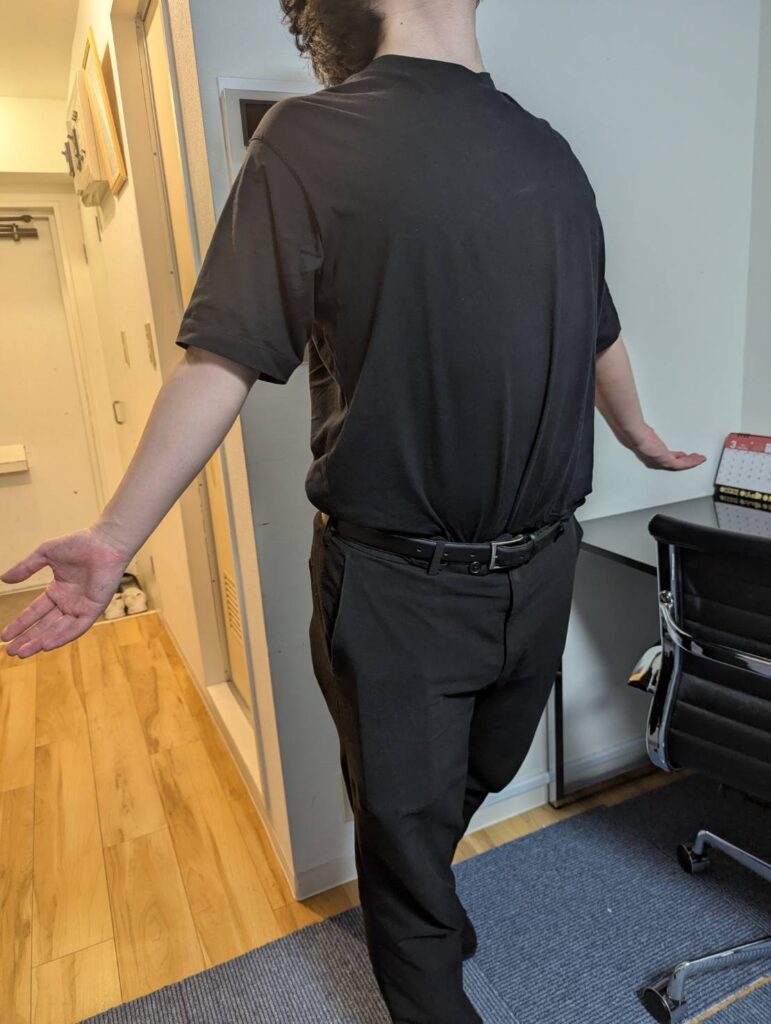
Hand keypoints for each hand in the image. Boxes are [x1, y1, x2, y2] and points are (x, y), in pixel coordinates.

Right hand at [0, 526, 130, 657]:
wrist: (104, 542)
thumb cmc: (79, 544)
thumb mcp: (45, 555)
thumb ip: (25, 568)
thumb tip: (3, 579)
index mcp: (58, 591)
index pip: (35, 612)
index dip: (20, 623)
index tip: (5, 635)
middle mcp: (69, 602)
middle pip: (45, 625)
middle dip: (28, 638)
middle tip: (10, 651)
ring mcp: (81, 607)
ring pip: (58, 630)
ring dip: (40, 642)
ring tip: (22, 652)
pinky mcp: (94, 609)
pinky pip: (77, 627)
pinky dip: (62, 637)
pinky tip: (46, 645)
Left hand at [630, 424, 706, 470]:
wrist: (636, 435)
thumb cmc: (637, 433)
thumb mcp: (647, 434)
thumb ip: (651, 435)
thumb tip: (650, 432)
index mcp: (652, 453)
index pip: (666, 457)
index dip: (675, 457)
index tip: (682, 455)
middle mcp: (656, 460)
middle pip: (674, 463)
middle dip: (685, 460)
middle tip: (694, 458)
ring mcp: (661, 461)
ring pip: (679, 465)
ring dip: (690, 462)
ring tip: (699, 459)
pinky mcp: (666, 460)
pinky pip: (682, 464)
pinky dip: (691, 462)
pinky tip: (698, 459)